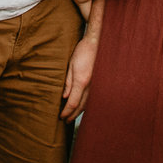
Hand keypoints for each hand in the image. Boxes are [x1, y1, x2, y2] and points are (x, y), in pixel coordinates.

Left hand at [61, 0, 102, 120]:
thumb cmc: (83, 51)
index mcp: (82, 81)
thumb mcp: (71, 65)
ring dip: (80, 111)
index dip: (66, 111)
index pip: (73, 102)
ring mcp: (97, 84)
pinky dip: (87, 104)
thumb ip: (68, 82)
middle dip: (73, 114)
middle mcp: (91, 86)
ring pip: (89, 103)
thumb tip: (65, 96)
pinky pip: (93, 97)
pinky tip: (84, 106)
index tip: (61, 117)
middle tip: (66, 120)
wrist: (99, 42)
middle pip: (81, 106)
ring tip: (73, 115)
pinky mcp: (100, 82)